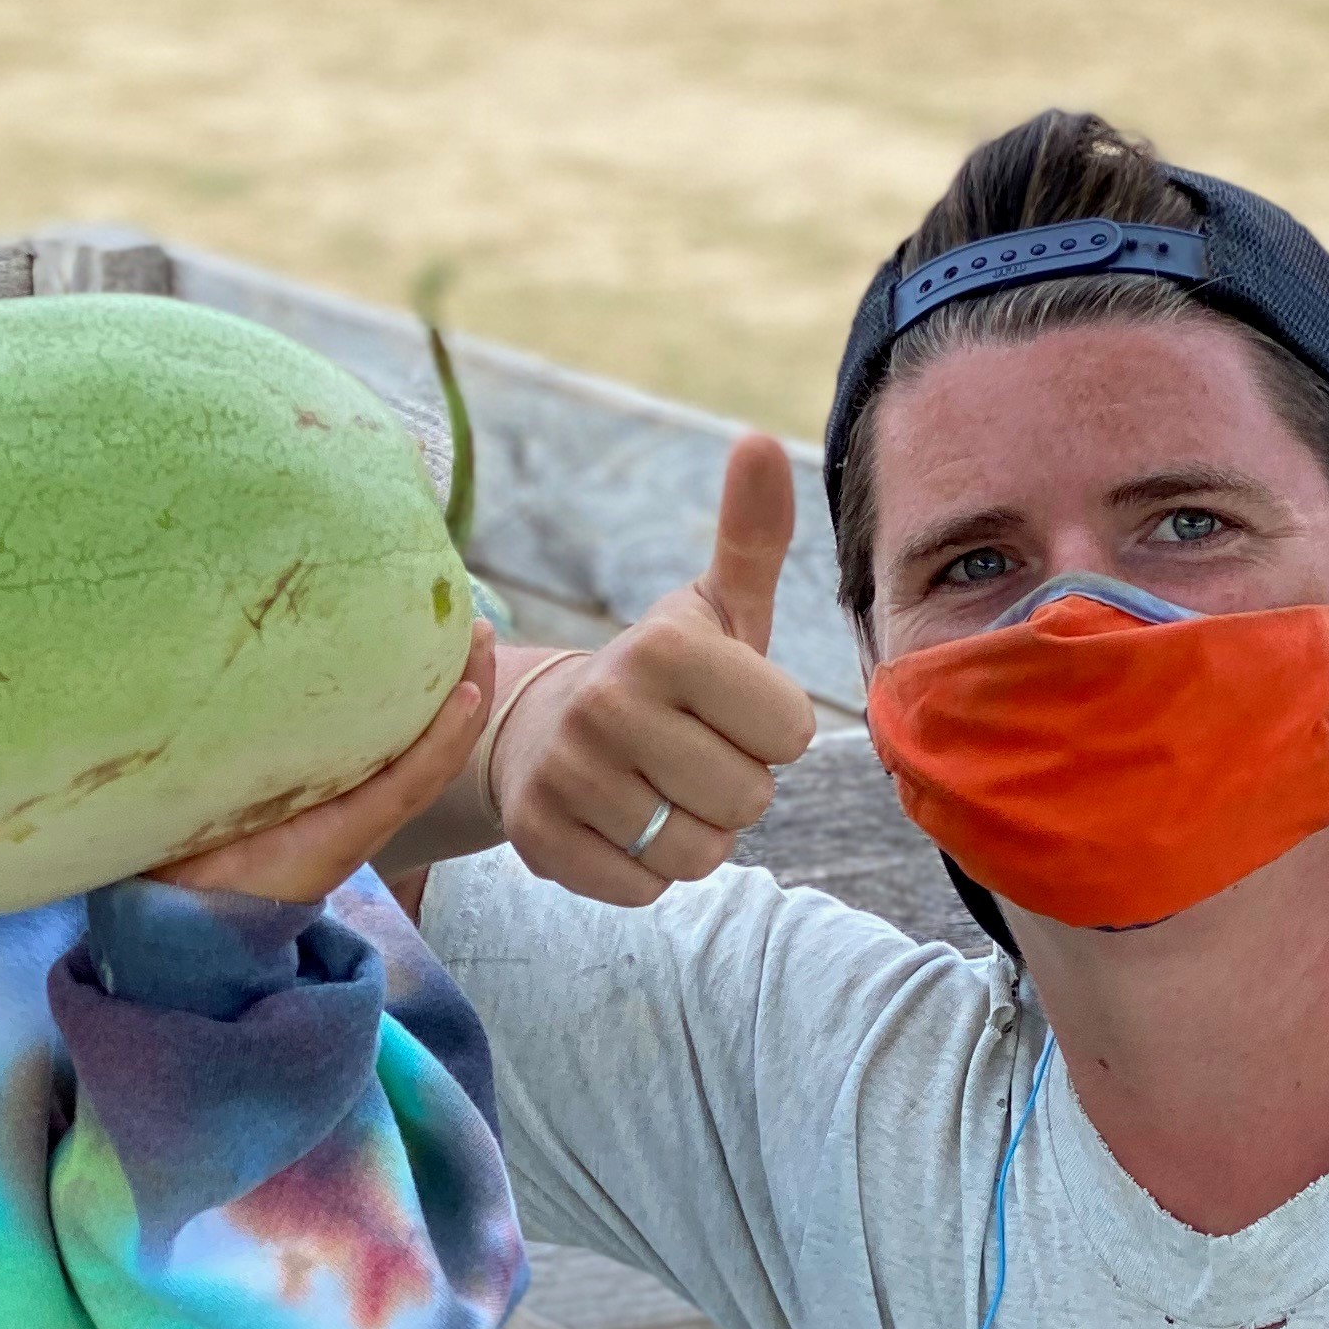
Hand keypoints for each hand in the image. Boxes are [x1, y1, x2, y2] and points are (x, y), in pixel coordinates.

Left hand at [158, 625, 494, 906]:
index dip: (427, 681)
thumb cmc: (195, 834)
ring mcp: (363, 818)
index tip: (438, 623)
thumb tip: (221, 646)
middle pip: (430, 736)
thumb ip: (241, 719)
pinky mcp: (353, 834)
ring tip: (482, 646)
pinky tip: (466, 699)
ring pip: (437, 755)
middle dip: (462, 679)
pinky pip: (411, 782)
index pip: (398, 728)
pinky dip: (444, 741)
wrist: (182, 901)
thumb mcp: (232, 759)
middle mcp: (359, 801)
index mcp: (335, 784)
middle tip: (476, 624)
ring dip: (468, 699)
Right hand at [489, 434, 815, 905]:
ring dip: (693, 834)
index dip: (771, 731)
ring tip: (658, 792)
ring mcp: (567, 776)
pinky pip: (645, 888)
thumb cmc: (659, 677)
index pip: (792, 734)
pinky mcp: (541, 840)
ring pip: (698, 852)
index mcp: (665, 646)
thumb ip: (752, 536)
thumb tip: (762, 440)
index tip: (727, 711)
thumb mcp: (713, 608)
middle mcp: (608, 705)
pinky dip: (645, 870)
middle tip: (690, 756)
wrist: (536, 732)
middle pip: (750, 799)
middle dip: (736, 788)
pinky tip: (622, 826)